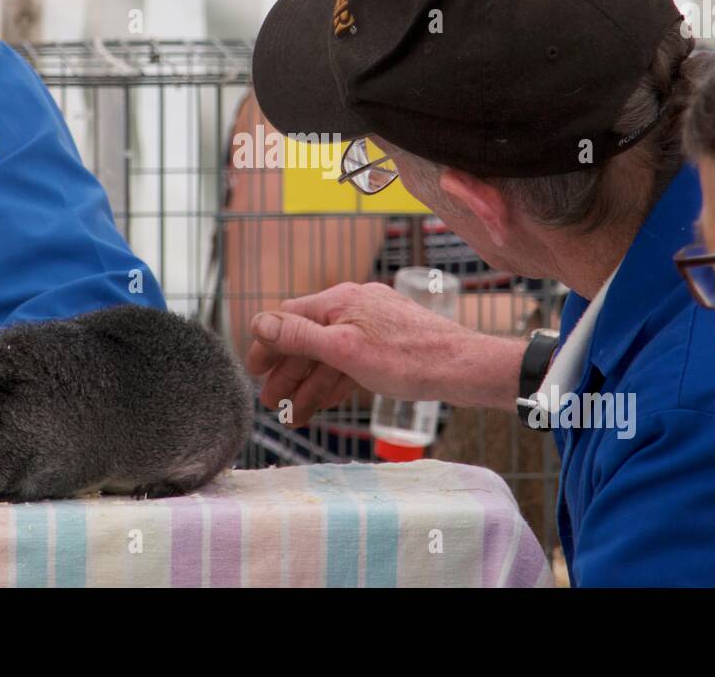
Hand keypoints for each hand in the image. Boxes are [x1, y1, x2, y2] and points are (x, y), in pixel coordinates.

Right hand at [246, 281, 517, 425]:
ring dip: (309, 383)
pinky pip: (351, 361)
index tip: (252, 373)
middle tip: (269, 403)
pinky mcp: (388, 342)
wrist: (463, 368)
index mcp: (340, 301)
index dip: (267, 346)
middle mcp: (354, 306)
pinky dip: (334, 381)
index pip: (288, 318)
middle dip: (287, 372)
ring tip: (292, 414)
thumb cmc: (406, 359)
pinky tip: (323, 403)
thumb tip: (258, 322)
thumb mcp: (344, 351)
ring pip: (330, 354)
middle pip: (308, 338)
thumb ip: (299, 336)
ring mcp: (373, 324)